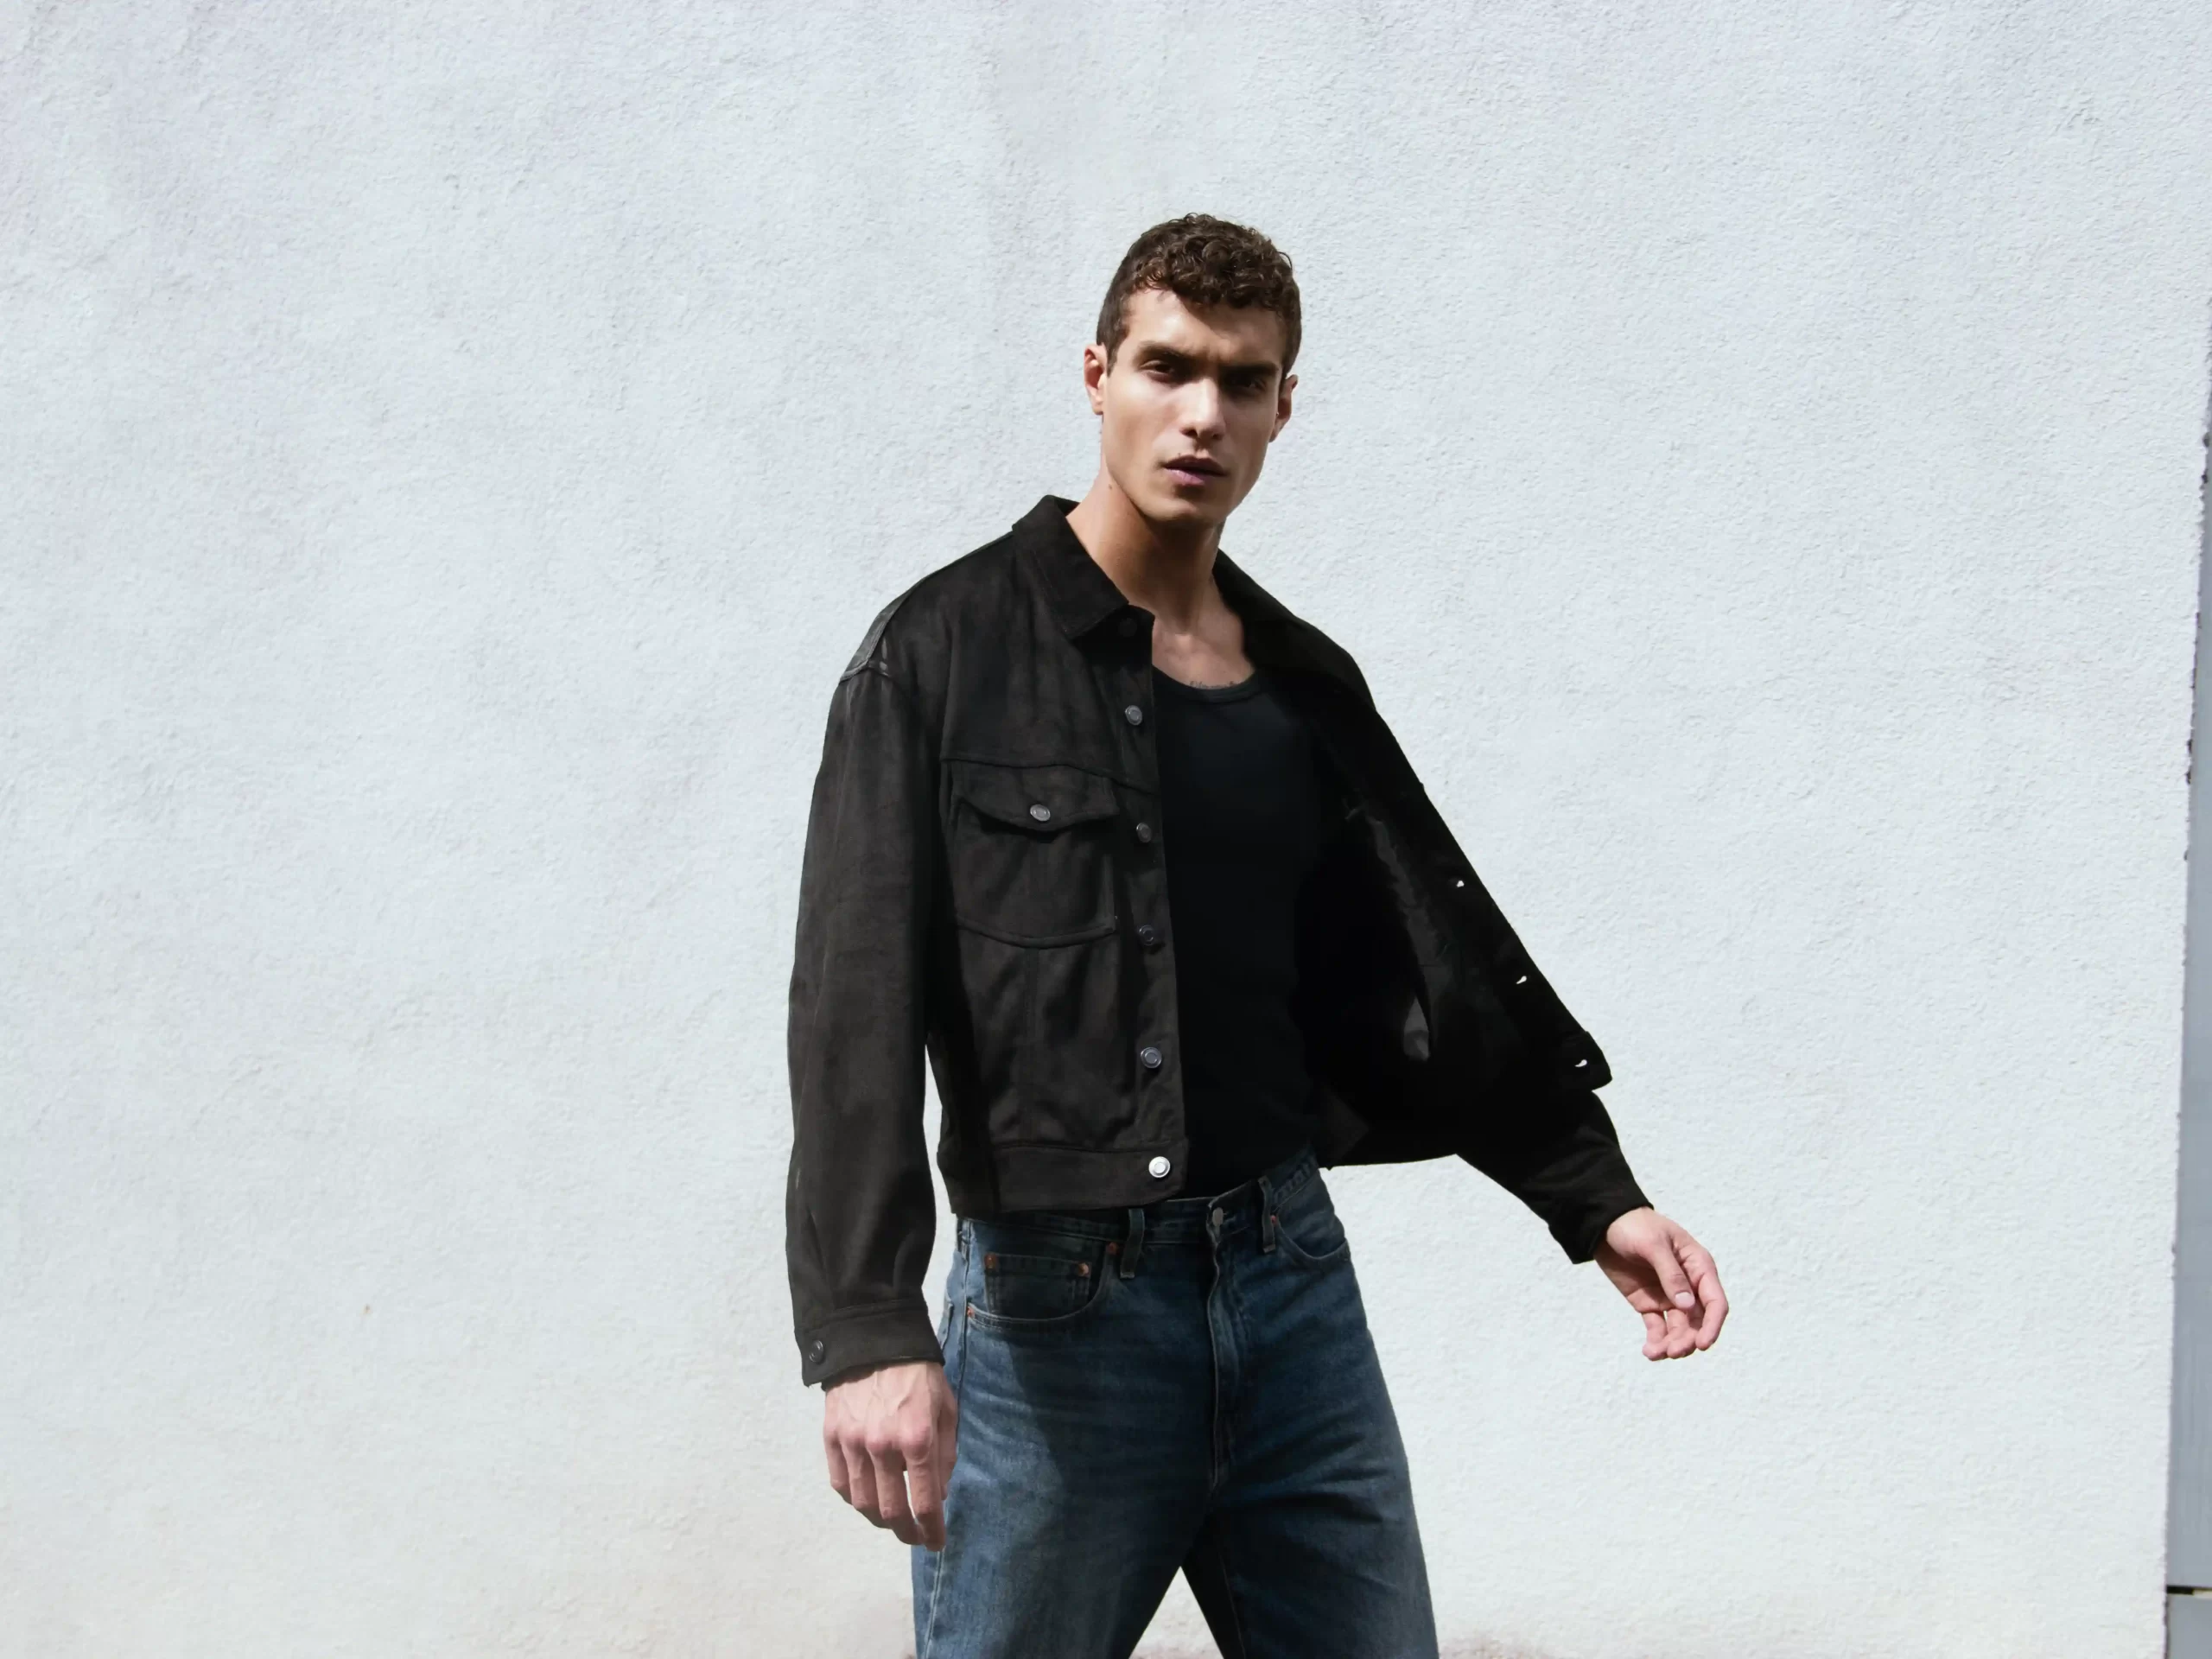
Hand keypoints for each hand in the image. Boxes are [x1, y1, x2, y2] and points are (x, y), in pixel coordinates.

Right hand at [822, 1360, 958, 1549]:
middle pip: (891, 1511)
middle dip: (907, 1532)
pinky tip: (867, 1498)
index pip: (925, 1502)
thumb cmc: (919, 1375)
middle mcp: (883, 1447)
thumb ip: (945, 1453)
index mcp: (917, 1439)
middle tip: (915, 1536)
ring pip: (863, 1503)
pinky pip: (841, 1484)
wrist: (873, 1340)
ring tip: (892, 1521)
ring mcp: (852, 1443)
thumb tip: (938, 1494)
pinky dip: (854, 1499)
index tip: (936, 1542)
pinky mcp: (831, 1437)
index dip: (932, 1530)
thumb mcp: (946, 1408)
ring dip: (880, 1521)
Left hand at [1596, 1208, 1727, 1360]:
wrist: (1604, 1224)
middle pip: (1698, 1321)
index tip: (1702, 1344)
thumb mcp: (1653, 1244)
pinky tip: (1649, 1351)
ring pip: (1679, 1329)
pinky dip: (1656, 1341)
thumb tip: (1686, 1304)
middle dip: (1689, 1339)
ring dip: (1673, 1344)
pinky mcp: (1649, 1303)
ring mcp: (1669, 1297)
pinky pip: (1658, 1328)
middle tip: (1673, 1351)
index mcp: (1698, 1267)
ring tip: (1656, 1353)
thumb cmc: (1634, 1226)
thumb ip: (1670, 1273)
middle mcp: (1689, 1285)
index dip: (1713, 1325)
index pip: (1715, 1301)